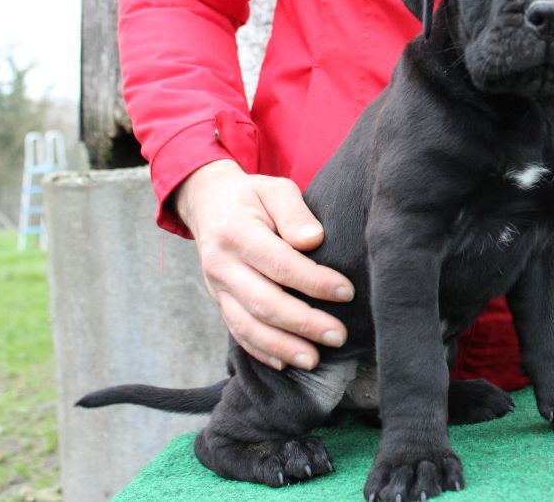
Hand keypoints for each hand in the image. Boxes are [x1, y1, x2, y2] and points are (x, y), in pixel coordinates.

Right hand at [174, 159, 353, 370]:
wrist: (208, 203)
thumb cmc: (252, 197)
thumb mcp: (275, 190)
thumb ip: (294, 213)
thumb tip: (313, 241)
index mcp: (237, 233)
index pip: (280, 264)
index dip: (314, 281)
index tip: (346, 292)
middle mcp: (222, 265)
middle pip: (263, 302)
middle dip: (303, 323)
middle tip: (338, 335)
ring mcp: (217, 288)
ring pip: (247, 325)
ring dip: (282, 347)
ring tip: (314, 359)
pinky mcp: (219, 302)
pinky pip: (237, 332)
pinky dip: (261, 351)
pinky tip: (286, 363)